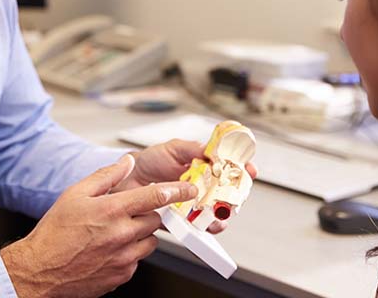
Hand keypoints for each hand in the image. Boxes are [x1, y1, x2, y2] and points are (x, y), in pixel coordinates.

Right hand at [0, 154, 196, 296]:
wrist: (41, 270)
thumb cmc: (54, 234)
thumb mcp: (75, 194)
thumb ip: (106, 175)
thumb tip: (126, 163)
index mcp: (112, 210)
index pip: (156, 196)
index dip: (177, 190)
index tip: (189, 189)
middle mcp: (122, 234)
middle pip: (155, 219)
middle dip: (146, 214)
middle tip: (125, 213)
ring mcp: (124, 257)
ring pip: (150, 241)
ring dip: (140, 234)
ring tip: (115, 232)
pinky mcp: (122, 275)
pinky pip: (138, 260)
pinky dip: (130, 253)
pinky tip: (109, 249)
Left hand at [112, 139, 258, 233]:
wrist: (127, 179)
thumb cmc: (151, 160)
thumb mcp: (174, 148)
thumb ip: (193, 148)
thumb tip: (212, 149)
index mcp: (204, 168)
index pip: (230, 169)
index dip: (243, 169)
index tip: (250, 170)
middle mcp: (202, 187)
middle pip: (228, 195)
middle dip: (236, 197)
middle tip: (236, 196)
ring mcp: (193, 205)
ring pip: (215, 215)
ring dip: (221, 217)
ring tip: (220, 216)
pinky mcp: (182, 221)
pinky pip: (196, 229)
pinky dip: (203, 231)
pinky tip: (204, 227)